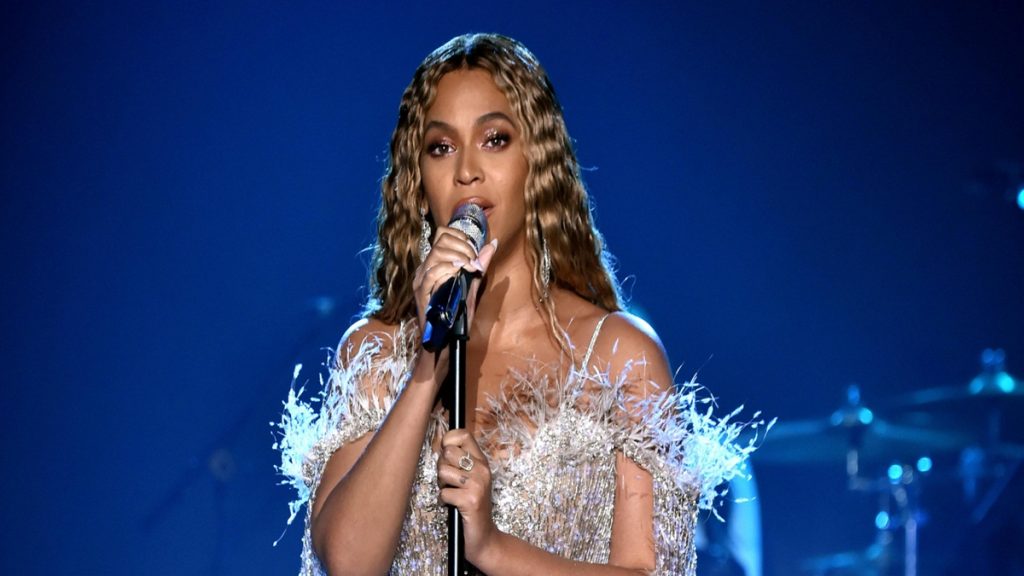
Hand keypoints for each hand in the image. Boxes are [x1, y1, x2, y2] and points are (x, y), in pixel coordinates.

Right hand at [412, 227, 497, 338]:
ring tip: (469, 267)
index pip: (442, 234)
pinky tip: (458, 270)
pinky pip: (430, 273)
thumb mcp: (472, 287)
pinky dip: (446, 268)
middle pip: (441, 241)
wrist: (444, 343)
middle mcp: (425, 269)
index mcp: (435, 264)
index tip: (475, 251)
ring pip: (436, 254)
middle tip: (475, 262)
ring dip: (458, 256)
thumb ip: (480, 266)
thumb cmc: (456, 317)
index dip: (461, 236)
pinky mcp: (420, 293)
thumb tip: (492, 244)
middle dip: (463, 247)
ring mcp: (421, 280)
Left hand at [437, 429, 499, 566]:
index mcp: (482, 461)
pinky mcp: (471, 500)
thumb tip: (440, 442)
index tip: (446, 455)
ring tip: (452, 493)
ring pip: (443, 471)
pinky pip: (444, 492)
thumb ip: (459, 461)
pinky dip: (444, 501)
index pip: (463, 434)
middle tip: (449, 481)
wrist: (484, 537)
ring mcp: (478, 484)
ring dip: (442, 485)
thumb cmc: (471, 507)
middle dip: (441, 467)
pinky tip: (453, 506)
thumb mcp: (470, 479)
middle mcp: (482, 469)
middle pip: (448, 452)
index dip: (448, 440)